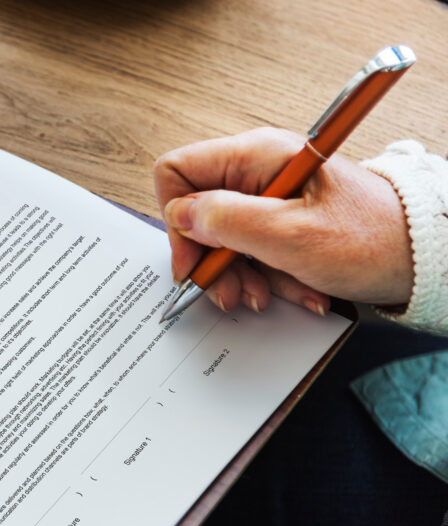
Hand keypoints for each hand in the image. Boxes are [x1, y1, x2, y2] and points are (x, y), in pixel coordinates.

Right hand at [154, 127, 413, 313]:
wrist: (424, 256)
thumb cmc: (372, 239)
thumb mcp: (291, 236)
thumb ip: (227, 221)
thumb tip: (181, 215)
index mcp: (256, 157)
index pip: (178, 172)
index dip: (177, 220)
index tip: (194, 260)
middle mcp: (257, 170)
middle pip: (199, 213)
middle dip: (213, 261)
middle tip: (232, 292)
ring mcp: (269, 196)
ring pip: (224, 239)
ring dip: (243, 276)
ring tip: (271, 294)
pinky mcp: (282, 220)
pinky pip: (253, 251)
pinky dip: (268, 276)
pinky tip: (295, 290)